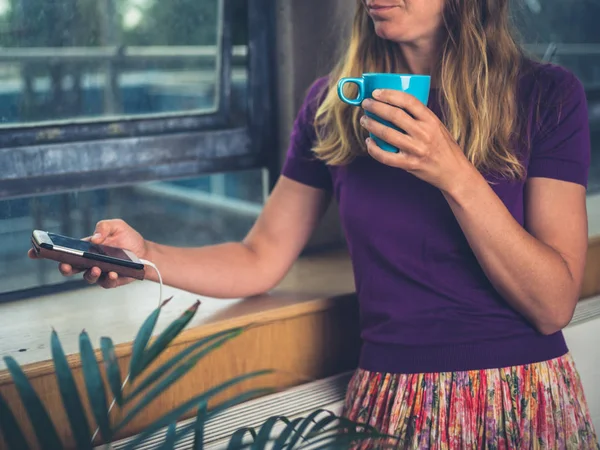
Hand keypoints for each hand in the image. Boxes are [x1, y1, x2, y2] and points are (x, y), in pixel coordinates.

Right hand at [29, 219, 148, 288]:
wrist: (146, 252)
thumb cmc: (127, 238)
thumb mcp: (116, 226)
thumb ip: (104, 227)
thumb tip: (94, 238)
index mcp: (84, 248)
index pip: (61, 251)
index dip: (44, 253)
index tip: (33, 252)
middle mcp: (88, 262)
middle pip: (69, 268)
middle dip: (63, 268)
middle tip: (64, 265)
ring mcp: (99, 272)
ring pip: (87, 277)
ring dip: (89, 274)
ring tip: (96, 267)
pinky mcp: (111, 280)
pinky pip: (105, 282)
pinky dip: (108, 278)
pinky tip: (113, 273)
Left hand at [360, 89, 476, 193]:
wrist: (453, 171)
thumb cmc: (443, 146)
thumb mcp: (437, 126)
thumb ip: (420, 117)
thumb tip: (394, 104)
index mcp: (431, 120)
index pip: (408, 101)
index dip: (389, 94)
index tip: (376, 92)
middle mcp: (424, 133)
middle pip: (394, 115)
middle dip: (375, 107)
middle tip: (366, 104)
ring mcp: (416, 149)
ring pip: (387, 133)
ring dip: (372, 125)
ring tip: (364, 120)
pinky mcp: (409, 164)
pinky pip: (386, 156)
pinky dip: (374, 149)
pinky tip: (369, 142)